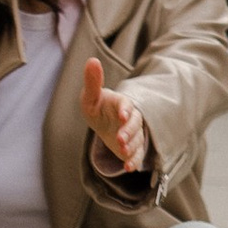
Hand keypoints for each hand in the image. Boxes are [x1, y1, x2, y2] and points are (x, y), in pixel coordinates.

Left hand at [81, 57, 147, 178]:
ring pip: (137, 139)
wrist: (103, 122)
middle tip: (120, 139)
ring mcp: (133, 133)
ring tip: (123, 153)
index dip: (125, 109)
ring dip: (131, 146)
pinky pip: (137, 154)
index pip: (126, 104)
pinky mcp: (132, 147)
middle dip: (129, 131)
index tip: (122, 115)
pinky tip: (128, 167)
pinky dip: (134, 161)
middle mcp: (130, 118)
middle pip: (136, 123)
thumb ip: (92, 81)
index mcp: (121, 103)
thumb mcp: (91, 96)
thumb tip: (92, 60)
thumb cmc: (97, 107)